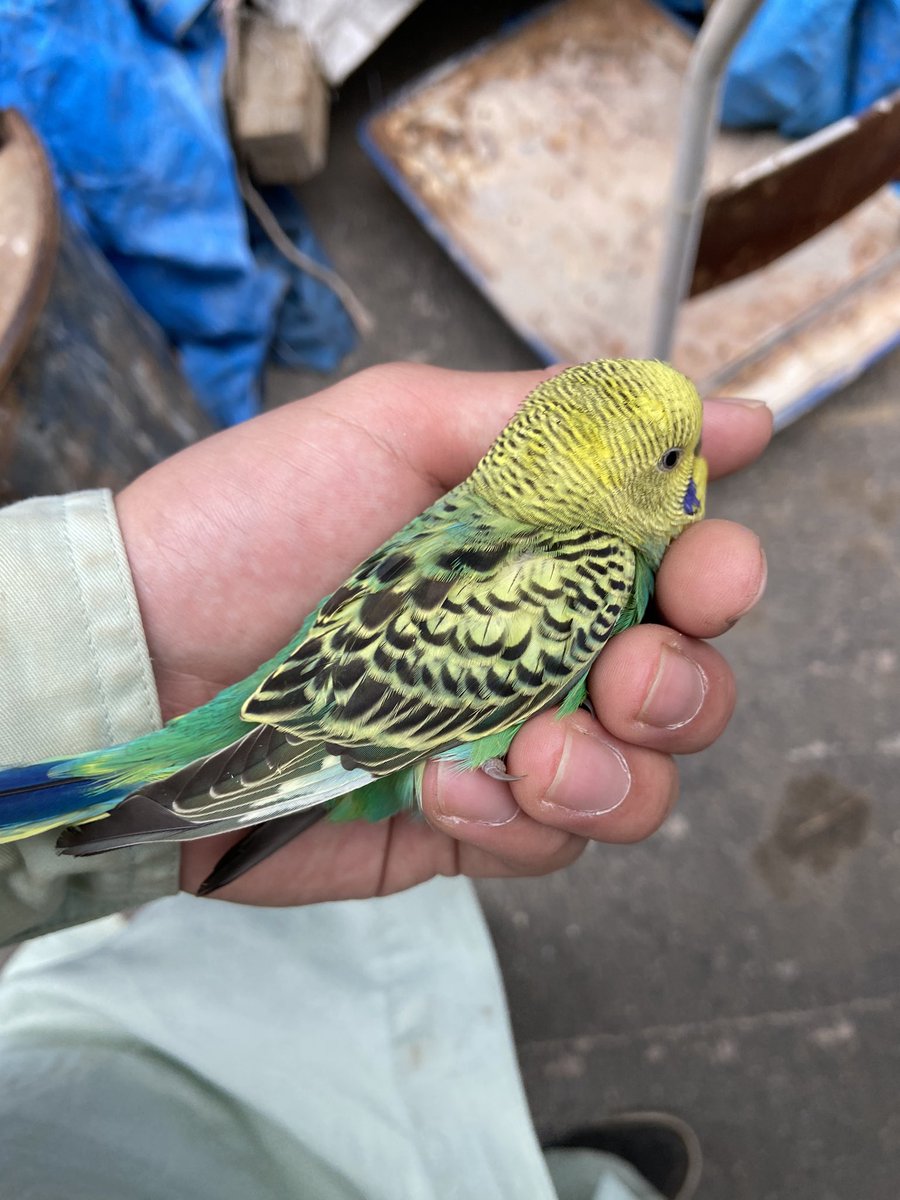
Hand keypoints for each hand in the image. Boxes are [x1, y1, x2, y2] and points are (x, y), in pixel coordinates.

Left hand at [115, 364, 770, 904]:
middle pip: (685, 687)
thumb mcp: (397, 425)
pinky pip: (547, 847)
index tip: (702, 578)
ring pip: (639, 784)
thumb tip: (718, 414)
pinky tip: (441, 786)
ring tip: (529, 750)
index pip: (681, 568)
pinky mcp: (463, 827)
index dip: (718, 575)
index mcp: (543, 550)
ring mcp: (506, 743)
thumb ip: (553, 421)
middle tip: (622, 676)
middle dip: (679, 688)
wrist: (137, 658)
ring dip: (609, 772)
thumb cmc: (252, 521)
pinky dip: (513, 821)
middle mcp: (541, 649)